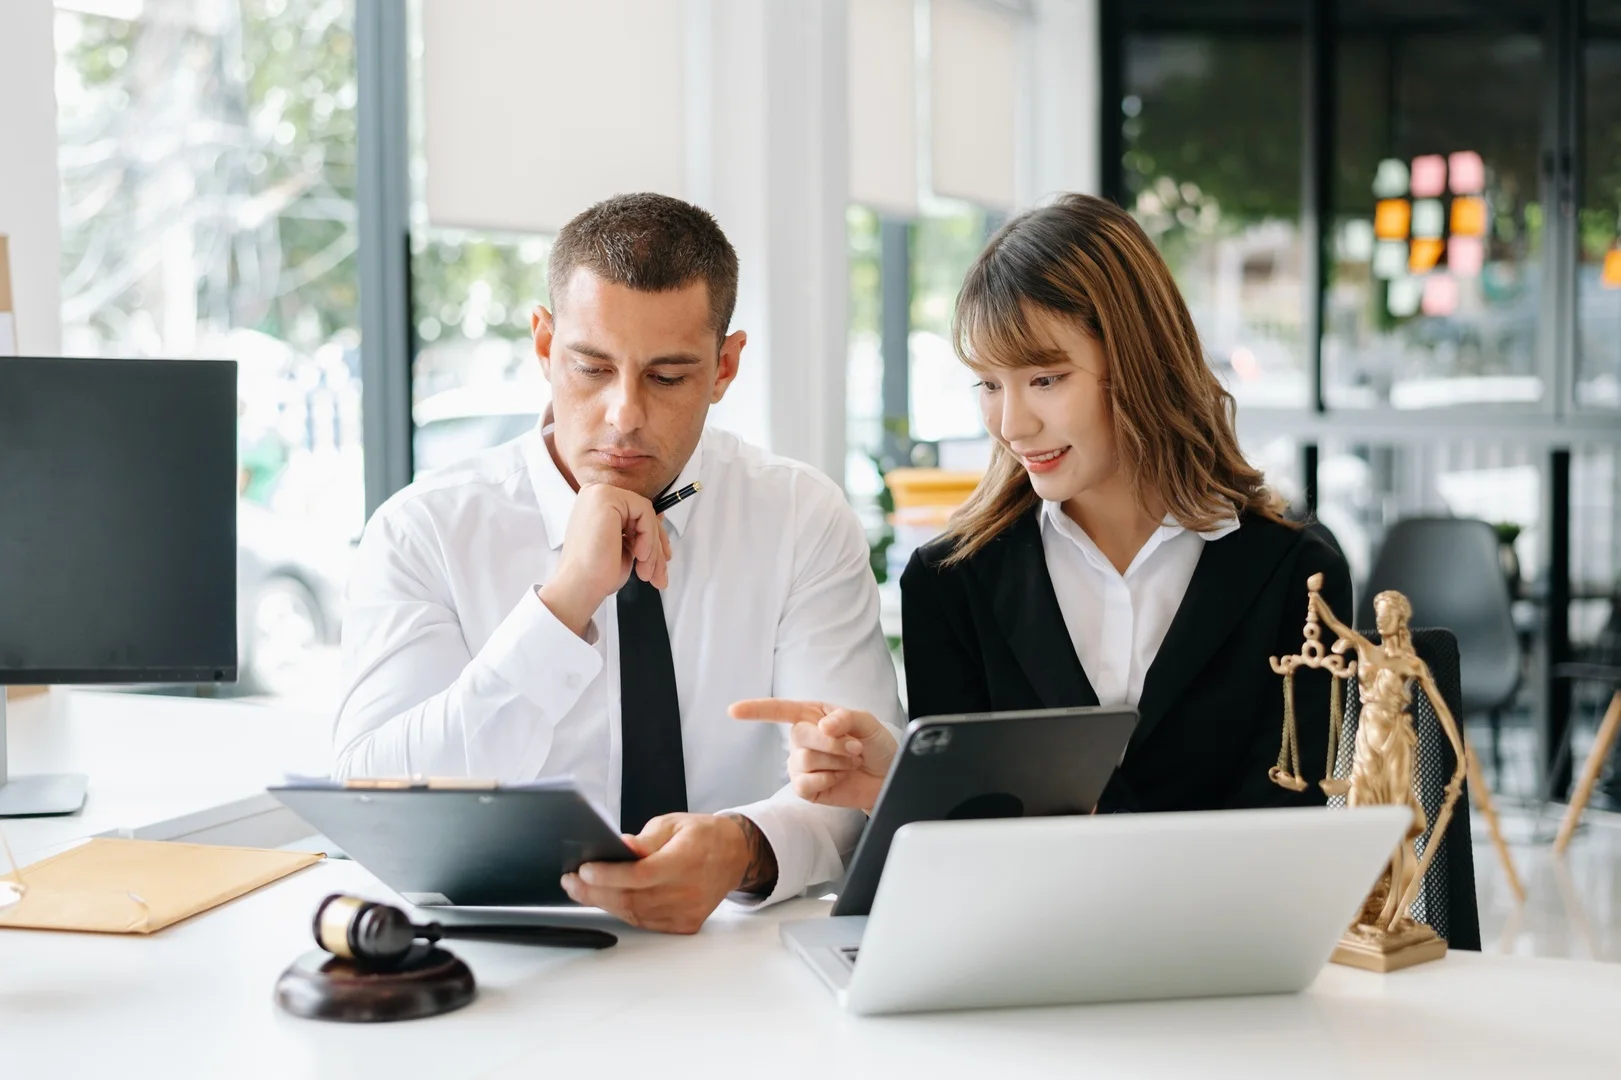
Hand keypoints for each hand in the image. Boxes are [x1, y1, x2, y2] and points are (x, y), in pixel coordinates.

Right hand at [540, 484, 670, 636]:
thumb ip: (639, 529)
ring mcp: (599, 494)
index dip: (653, 536)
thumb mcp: (625, 547)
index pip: (636, 513)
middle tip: (659, 572)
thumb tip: (660, 517)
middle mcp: (595, 494)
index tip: (662, 558)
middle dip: (656, 545)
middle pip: (643, 513)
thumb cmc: (596, 573)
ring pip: (647, 514)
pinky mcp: (606, 498)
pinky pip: (645, 513)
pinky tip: (640, 556)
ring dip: (653, 548)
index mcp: (596, 505)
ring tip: (647, 571)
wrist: (580, 587)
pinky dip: (649, 538)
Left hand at [561, 813, 770, 934]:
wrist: (734, 857)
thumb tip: (620, 846)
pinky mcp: (685, 924)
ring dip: (604, 902)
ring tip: (581, 889)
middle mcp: (689, 891)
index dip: (609, 874)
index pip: (641, 874)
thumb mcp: (673, 824)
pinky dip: (623, 911)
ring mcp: (687, 912)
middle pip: (632, 898)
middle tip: (570, 881)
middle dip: (595, 891)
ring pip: (635, 914)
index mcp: (687, 861)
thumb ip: (645, 840)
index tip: (583, 869)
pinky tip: (607, 899)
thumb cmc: (702, 836)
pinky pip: (645, 922)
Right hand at [728, 699, 895, 811]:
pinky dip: (827, 780)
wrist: (886, 778)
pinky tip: (839, 778)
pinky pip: (804, 784)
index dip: (755, 710)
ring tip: (850, 763)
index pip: (778, 710)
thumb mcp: (867, 723)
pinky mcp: (806, 788)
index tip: (733, 711)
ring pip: (804, 760)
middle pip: (799, 736)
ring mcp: (801, 764)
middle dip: (833, 743)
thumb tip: (822, 726)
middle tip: (856, 748)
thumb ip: (845, 719)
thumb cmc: (876, 746)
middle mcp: (802, 738)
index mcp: (812, 716)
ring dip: (835, 762)